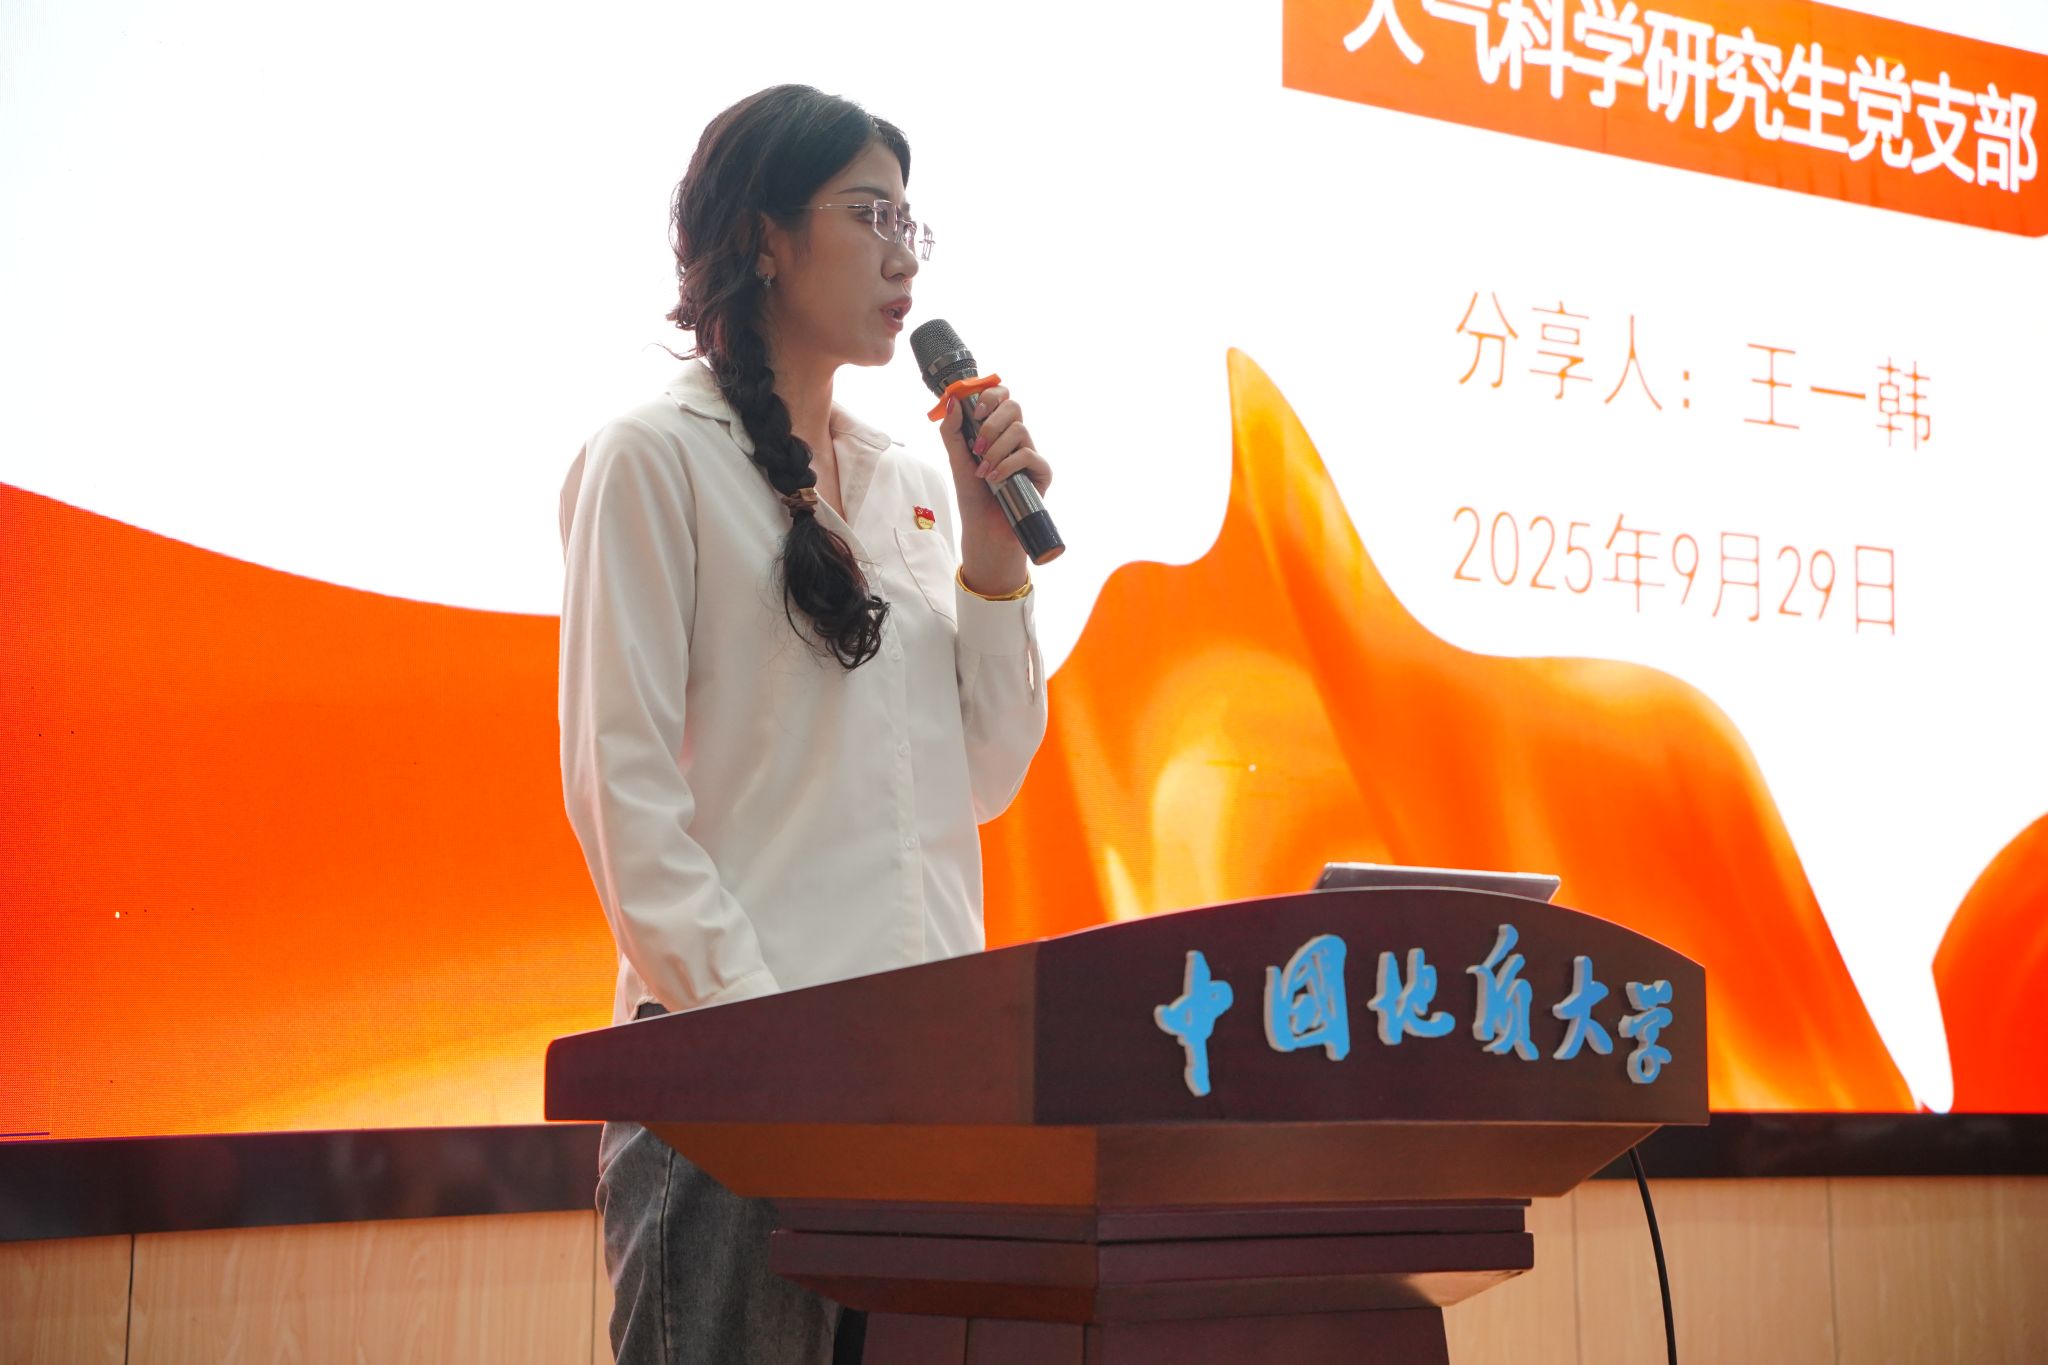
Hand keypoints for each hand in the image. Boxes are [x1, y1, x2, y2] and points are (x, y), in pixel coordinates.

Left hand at [938, 384, 1054, 596]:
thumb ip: (952, 431)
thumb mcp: (956, 460)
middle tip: (977, 446)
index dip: (990, 396)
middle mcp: (1015, 438)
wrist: (984, 528)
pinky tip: (995, 479)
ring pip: (1019, 430)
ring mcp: (1030, 453)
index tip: (974, 413)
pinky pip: (1029, 455)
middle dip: (991, 424)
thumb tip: (952, 401)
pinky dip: (1008, 465)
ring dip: (996, 450)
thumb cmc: (972, 495)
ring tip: (984, 472)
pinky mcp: (1041, 472)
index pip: (1001, 397)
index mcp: (997, 429)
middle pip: (1013, 406)